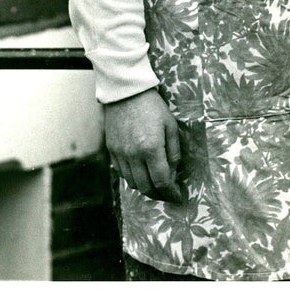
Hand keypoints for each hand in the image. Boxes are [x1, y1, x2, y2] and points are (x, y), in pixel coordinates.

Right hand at [104, 88, 182, 202]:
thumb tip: (173, 172)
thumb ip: (173, 151)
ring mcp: (120, 154)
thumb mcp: (170, 125)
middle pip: (146, 188)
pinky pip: (122, 173)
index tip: (178, 197)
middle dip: (160, 195)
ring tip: (156, 185)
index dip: (171, 193)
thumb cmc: (152, 106)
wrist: (126, 92)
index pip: (162, 181)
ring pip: (133, 183)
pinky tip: (141, 173)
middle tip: (168, 194)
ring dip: (146, 188)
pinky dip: (133, 178)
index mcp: (151, 148)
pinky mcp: (111, 151)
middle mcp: (133, 155)